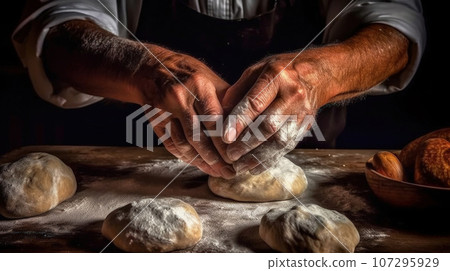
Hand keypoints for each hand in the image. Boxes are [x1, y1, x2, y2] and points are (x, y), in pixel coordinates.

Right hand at [135, 45, 234, 177]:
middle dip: (216, 158)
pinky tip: (198, 164)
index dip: (224, 142)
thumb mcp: (210, 79)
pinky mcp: (155, 121)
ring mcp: (165, 110)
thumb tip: (247, 124)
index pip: (214, 119)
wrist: (152, 67)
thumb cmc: (189, 75)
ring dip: (201, 162)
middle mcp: (180, 97)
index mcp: (199, 85)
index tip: (237, 156)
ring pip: (183, 144)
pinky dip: (186, 157)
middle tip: (229, 171)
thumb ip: (227, 100)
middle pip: (198, 136)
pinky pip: (171, 144)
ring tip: (216, 172)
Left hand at [221, 51, 335, 174]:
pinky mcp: (306, 126)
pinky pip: (287, 146)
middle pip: (269, 125)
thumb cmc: (280, 71)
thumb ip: (238, 91)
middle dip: (247, 144)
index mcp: (277, 77)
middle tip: (230, 155)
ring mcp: (302, 112)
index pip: (255, 103)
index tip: (225, 137)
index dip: (239, 121)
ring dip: (258, 157)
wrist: (318, 74)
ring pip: (280, 140)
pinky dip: (270, 159)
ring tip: (239, 166)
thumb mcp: (257, 70)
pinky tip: (255, 167)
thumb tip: (220, 114)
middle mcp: (292, 95)